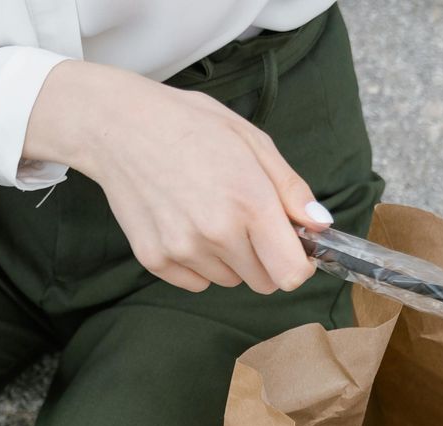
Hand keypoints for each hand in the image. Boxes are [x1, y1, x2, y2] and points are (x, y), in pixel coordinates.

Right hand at [23, 60, 331, 293]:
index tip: (293, 248)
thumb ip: (291, 189)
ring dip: (229, 258)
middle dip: (264, 258)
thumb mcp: (252, 142)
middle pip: (263, 282)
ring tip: (208, 213)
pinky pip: (196, 282)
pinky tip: (185, 224)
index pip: (290, 275)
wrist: (121, 127)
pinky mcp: (155, 260)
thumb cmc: (190, 126)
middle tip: (245, 221)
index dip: (299, 265)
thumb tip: (320, 224)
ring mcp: (183, 250)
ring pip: (229, 281)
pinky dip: (198, 263)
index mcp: (250, 203)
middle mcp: (217, 234)